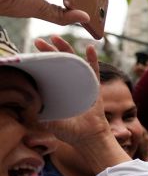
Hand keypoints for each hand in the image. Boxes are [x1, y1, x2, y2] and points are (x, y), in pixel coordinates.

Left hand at [35, 36, 129, 169]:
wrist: (89, 137)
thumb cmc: (70, 132)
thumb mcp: (50, 122)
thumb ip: (40, 115)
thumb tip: (25, 109)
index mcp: (58, 91)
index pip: (48, 71)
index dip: (40, 61)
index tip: (30, 52)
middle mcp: (69, 84)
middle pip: (59, 62)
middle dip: (49, 50)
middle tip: (39, 40)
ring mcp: (82, 83)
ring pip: (74, 62)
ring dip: (67, 49)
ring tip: (57, 38)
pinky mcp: (94, 86)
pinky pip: (94, 70)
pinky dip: (93, 58)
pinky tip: (89, 48)